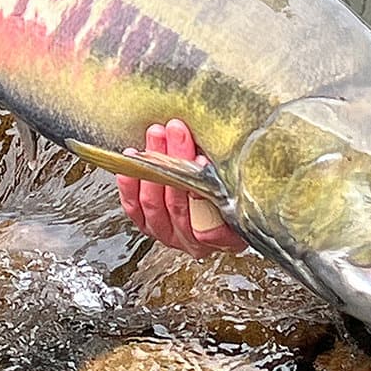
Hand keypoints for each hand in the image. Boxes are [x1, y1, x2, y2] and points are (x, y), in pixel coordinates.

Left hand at [116, 118, 246, 259]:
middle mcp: (189, 240)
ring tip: (157, 134)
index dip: (201, 190)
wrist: (214, 202)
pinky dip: (130, 181)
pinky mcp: (145, 223)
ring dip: (153, 164)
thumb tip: (213, 161)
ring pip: (153, 201)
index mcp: (218, 237)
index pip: (208, 221)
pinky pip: (133, 206)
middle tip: (177, 130)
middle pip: (176, 202)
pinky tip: (132, 157)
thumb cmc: (229, 194)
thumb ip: (230, 184)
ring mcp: (164, 232)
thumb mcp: (239, 192)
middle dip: (176, 160)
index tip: (202, 160)